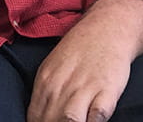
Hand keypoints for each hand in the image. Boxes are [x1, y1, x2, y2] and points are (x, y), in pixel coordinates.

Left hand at [27, 0, 142, 121]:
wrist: (107, 28)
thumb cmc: (80, 51)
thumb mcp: (53, 68)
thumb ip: (45, 95)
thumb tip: (38, 119)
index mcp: (45, 82)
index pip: (35, 119)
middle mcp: (61, 86)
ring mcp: (84, 88)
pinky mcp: (107, 91)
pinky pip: (97, 115)